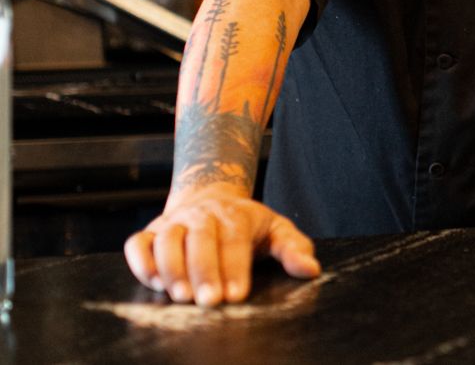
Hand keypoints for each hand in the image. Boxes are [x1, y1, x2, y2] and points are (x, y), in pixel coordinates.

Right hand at [124, 185, 320, 305]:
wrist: (211, 197)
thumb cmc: (246, 224)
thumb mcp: (276, 230)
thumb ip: (294, 249)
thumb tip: (311, 270)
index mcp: (236, 215)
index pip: (235, 239)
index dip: (235, 267)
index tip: (237, 295)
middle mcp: (202, 215)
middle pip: (201, 238)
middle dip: (204, 271)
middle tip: (209, 301)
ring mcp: (174, 222)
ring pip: (167, 239)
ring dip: (172, 268)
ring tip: (180, 296)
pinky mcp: (150, 232)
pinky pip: (138, 244)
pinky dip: (141, 261)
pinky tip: (152, 281)